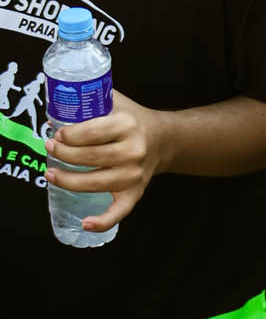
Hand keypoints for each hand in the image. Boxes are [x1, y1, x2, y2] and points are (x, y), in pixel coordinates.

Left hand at [45, 88, 166, 231]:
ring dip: (67, 181)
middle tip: (50, 148)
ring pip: (94, 183)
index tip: (57, 135)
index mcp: (128, 125)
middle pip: (89, 157)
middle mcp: (133, 151)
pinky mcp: (135, 192)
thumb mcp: (116, 101)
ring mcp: (134, 174)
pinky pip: (119, 211)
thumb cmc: (132, 120)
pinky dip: (103, 221)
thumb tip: (56, 97)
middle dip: (62, 154)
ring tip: (51, 174)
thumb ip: (91, 96)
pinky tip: (85, 223)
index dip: (68, 136)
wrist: (163, 139)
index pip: (91, 132)